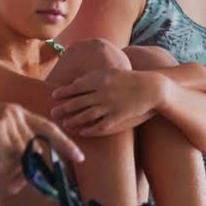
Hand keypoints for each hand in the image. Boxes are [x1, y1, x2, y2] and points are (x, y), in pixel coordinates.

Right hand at [0, 102, 81, 196]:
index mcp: (16, 113)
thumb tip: (22, 172)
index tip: (78, 157)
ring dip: (11, 173)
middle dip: (32, 171)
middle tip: (18, 187)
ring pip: (24, 155)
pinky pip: (10, 158)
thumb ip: (8, 150)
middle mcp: (16, 112)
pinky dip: (1, 170)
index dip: (65, 143)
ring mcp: (8, 118)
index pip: (49, 128)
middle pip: (38, 147)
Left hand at [49, 68, 165, 136]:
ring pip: (86, 115)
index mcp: (100, 79)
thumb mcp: (111, 72)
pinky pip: (100, 126)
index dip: (64, 92)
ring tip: (64, 124)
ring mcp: (110, 106)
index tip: (54, 96)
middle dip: (64, 108)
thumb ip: (93, 77)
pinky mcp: (118, 117)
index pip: (76, 86)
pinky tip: (81, 132)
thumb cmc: (130, 78)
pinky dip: (89, 130)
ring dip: (73, 120)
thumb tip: (76, 82)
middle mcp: (103, 92)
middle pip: (78, 102)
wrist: (151, 87)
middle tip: (53, 113)